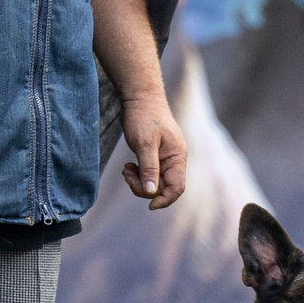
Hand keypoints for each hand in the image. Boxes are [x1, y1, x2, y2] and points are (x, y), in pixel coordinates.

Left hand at [119, 92, 187, 209]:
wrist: (140, 97)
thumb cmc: (144, 117)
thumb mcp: (144, 143)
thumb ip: (149, 168)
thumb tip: (151, 192)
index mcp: (177, 158)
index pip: (177, 188)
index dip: (164, 199)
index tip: (149, 205)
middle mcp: (173, 160)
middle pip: (162, 188)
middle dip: (144, 187)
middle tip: (127, 175)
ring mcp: (164, 159)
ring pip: (153, 182)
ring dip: (138, 181)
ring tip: (126, 169)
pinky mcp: (154, 156)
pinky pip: (147, 174)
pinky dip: (137, 175)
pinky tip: (128, 166)